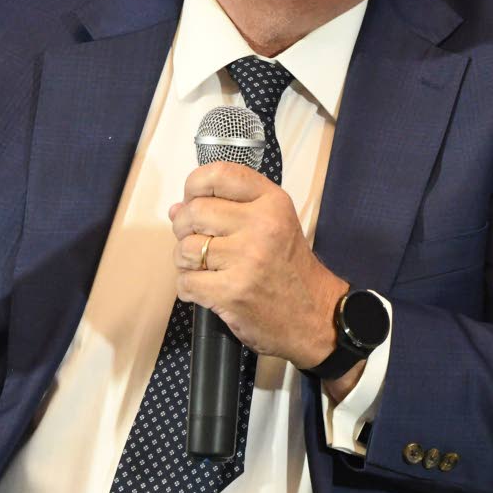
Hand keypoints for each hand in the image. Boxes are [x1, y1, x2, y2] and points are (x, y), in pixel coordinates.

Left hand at [170, 161, 347, 369]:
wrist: (316, 317)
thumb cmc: (289, 269)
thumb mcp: (273, 224)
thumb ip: (228, 209)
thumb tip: (176, 208)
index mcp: (272, 202)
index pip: (219, 174)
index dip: (195, 185)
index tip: (194, 199)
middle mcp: (261, 225)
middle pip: (194, 211)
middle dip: (184, 228)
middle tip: (197, 241)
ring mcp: (246, 259)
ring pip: (186, 248)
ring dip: (186, 261)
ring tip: (203, 268)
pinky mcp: (233, 292)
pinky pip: (186, 281)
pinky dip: (189, 287)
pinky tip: (206, 288)